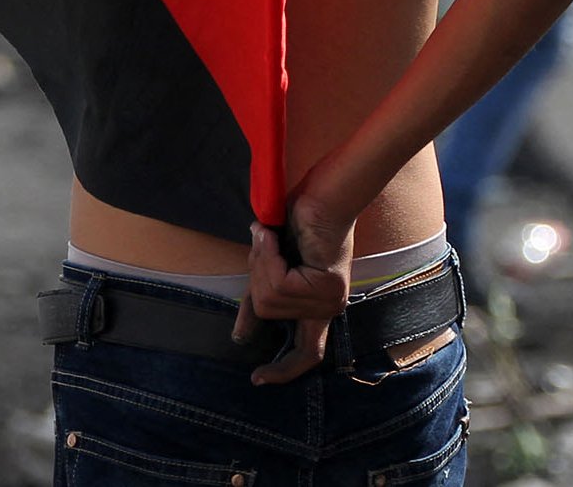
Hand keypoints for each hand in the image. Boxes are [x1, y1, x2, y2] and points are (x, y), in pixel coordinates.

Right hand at [233, 187, 353, 384]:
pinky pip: (279, 284)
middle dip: (256, 276)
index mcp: (320, 305)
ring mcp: (331, 298)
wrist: (325, 192)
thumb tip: (241, 334)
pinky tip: (270, 235)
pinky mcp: (326, 284)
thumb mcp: (274, 263)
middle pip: (269, 312)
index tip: (259, 379)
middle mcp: (330, 307)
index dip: (283, 371)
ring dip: (261, 262)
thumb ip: (262, 293)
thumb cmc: (301, 219)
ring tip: (268, 235)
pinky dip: (267, 257)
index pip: (309, 354)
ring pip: (270, 298)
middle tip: (262, 242)